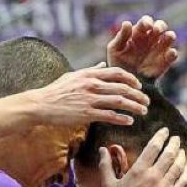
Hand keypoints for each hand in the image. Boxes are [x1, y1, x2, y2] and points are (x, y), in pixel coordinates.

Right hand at [22, 64, 148, 126]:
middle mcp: (92, 84)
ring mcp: (90, 99)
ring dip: (134, 107)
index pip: (118, 73)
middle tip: (146, 101)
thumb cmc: (55, 90)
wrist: (40, 104)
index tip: (139, 86)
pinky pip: (109, 115)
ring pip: (120, 101)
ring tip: (143, 111)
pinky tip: (129, 121)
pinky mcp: (86, 114)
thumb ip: (90, 70)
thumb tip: (102, 65)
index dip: (132, 79)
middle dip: (138, 95)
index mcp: (90, 74)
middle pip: (123, 87)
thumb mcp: (73, 75)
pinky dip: (122, 118)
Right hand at [99, 127, 186, 186]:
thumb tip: (102, 150)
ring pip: (179, 165)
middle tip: (176, 138)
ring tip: (181, 151)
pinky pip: (184, 180)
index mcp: (139, 171)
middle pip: (170, 153)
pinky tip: (186, 168)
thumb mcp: (108, 185)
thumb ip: (105, 165)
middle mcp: (154, 177)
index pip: (154, 147)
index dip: (161, 136)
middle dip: (174, 143)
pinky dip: (186, 172)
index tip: (165, 130)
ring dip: (181, 155)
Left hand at [106, 16, 178, 79]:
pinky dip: (173, 53)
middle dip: (160, 26)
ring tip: (168, 37)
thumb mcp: (115, 49)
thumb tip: (127, 23)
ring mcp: (159, 49)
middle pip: (160, 25)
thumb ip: (121, 37)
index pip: (146, 22)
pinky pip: (173, 54)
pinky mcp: (165, 61)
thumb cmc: (119, 62)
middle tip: (157, 30)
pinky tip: (170, 54)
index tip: (146, 26)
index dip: (147, 22)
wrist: (126, 82)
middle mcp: (151, 38)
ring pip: (169, 37)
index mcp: (139, 32)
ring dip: (170, 36)